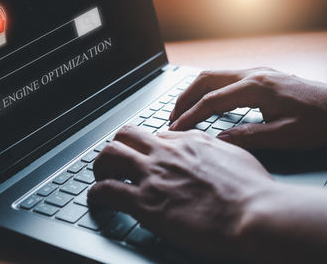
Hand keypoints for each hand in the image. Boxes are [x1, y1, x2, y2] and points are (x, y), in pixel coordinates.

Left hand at [88, 126, 273, 259]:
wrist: (254, 213)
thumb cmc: (252, 190)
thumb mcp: (235, 155)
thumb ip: (214, 148)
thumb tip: (206, 149)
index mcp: (188, 142)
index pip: (155, 135)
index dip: (146, 146)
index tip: (144, 157)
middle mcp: (165, 153)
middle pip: (125, 135)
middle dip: (116, 147)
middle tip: (114, 162)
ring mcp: (152, 175)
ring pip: (109, 155)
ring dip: (100, 166)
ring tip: (100, 177)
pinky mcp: (145, 202)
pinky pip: (106, 190)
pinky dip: (96, 194)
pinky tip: (99, 200)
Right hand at [169, 68, 326, 149]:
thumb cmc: (318, 122)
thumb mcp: (284, 135)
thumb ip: (248, 137)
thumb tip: (217, 141)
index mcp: (256, 87)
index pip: (211, 100)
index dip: (190, 116)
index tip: (176, 130)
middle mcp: (253, 74)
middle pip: (205, 80)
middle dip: (184, 98)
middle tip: (171, 117)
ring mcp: (257, 73)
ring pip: (213, 76)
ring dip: (193, 91)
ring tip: (181, 110)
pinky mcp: (260, 77)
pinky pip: (224, 79)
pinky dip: (207, 90)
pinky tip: (205, 102)